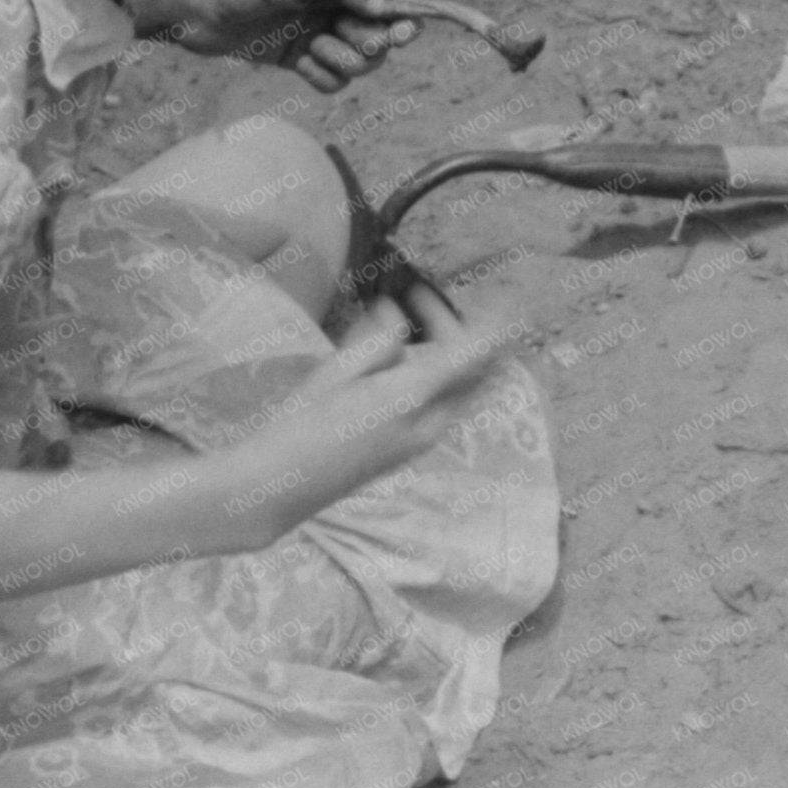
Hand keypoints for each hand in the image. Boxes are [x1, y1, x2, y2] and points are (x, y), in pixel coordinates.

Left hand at [135, 0, 424, 93]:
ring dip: (343, 64)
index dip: (408, 15)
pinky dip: (323, 78)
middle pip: (385, 35)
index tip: (399, 36)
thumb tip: (383, 4)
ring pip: (361, 63)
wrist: (188, 6)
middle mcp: (337, 2)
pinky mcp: (300, 57)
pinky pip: (334, 80)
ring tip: (312, 52)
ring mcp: (320, 31)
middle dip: (369, 46)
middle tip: (334, 39)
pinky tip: (299, 65)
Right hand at [228, 284, 515, 534]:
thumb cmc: (301, 425)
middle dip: (456, 330)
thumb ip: (378, 342)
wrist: (280, 489)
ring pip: (458, 389)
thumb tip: (397, 319)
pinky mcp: (410, 448)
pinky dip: (434, 375)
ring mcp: (422, 440)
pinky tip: (397, 358)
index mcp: (413, 397)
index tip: (506, 302)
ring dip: (446, 353)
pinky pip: (441, 404)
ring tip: (408, 319)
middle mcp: (430, 422)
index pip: (473, 356)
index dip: (493, 327)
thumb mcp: (337, 372)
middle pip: (471, 371)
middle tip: (418, 298)